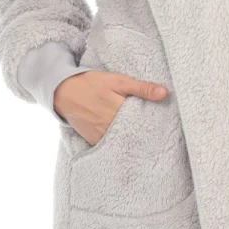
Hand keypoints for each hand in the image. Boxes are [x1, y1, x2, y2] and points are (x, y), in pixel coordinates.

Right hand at [53, 69, 169, 145]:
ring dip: (132, 142)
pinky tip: (127, 143)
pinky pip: (110, 147)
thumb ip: (141, 88)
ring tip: (145, 142)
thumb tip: (165, 93)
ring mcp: (101, 136)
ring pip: (123, 143)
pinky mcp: (94, 141)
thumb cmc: (92, 83)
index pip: (144, 124)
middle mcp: (111, 127)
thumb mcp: (118, 81)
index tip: (164, 128)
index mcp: (120, 111)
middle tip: (158, 137)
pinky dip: (119, 145)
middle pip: (135, 136)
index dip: (154, 126)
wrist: (64, 92)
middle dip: (145, 135)